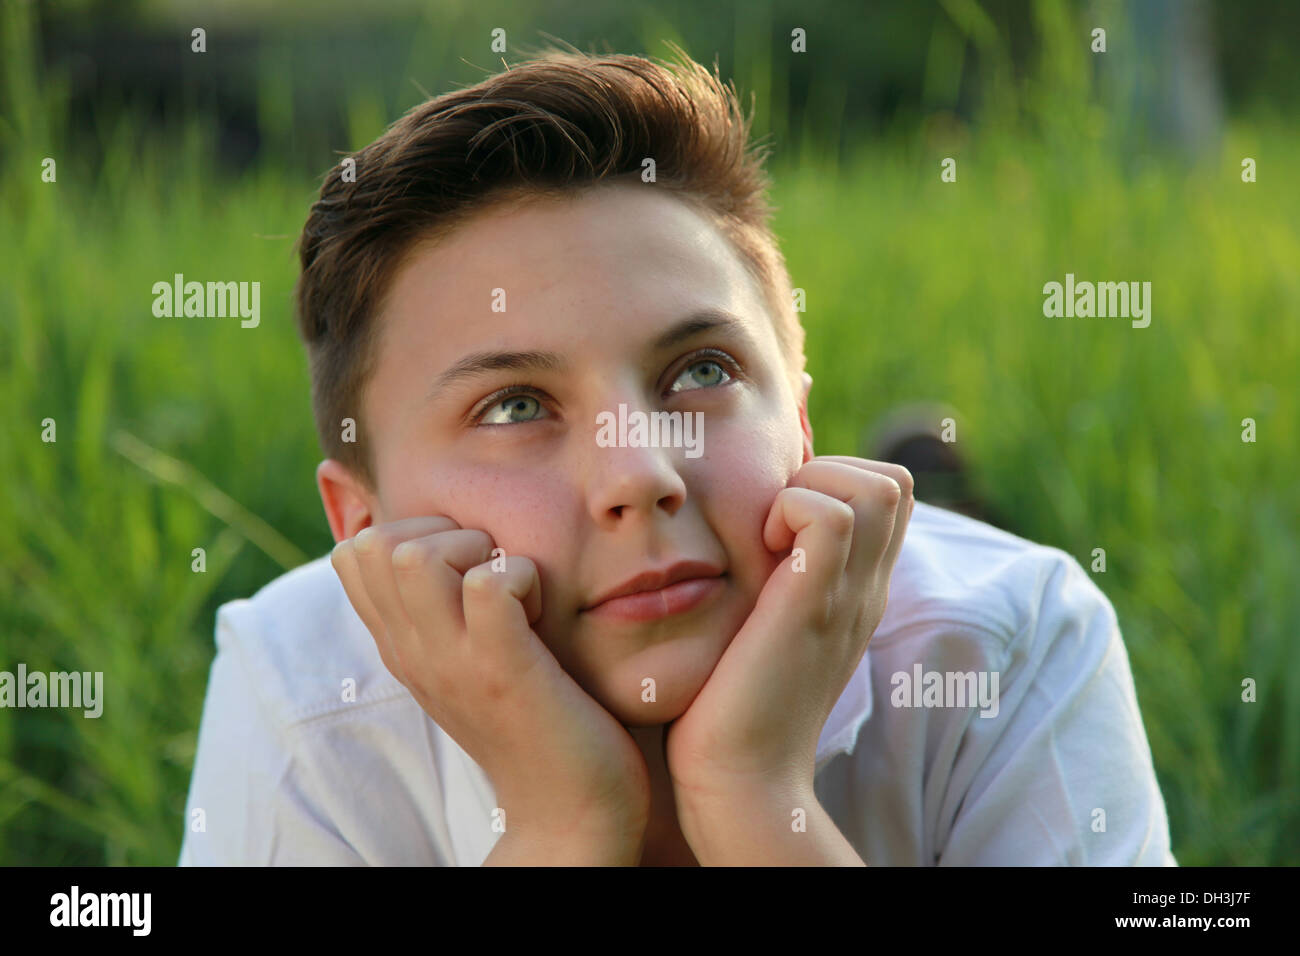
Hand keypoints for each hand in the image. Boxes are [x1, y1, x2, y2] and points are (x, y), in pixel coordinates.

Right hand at [331, 517, 650, 858]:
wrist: (569, 811)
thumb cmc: (534, 720)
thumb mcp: (469, 659)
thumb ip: (444, 607)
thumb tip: (440, 539)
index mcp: (401, 646)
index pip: (355, 553)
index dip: (414, 533)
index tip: (465, 570)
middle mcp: (412, 653)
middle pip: (375, 544)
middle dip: (444, 533)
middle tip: (493, 577)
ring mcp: (453, 663)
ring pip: (416, 556)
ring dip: (478, 553)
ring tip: (513, 594)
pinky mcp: (503, 670)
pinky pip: (490, 584)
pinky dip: (524, 578)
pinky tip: (541, 616)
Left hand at [665, 457, 913, 812]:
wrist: (741, 778)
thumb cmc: (733, 706)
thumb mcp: (770, 629)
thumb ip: (779, 584)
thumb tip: (752, 537)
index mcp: (858, 592)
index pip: (890, 496)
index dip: (837, 480)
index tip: (781, 520)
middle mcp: (866, 589)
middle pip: (895, 482)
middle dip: (832, 472)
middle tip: (777, 520)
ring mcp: (848, 597)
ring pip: (879, 486)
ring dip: (814, 486)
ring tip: (769, 535)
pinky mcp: (812, 605)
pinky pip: (830, 516)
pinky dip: (790, 508)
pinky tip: (759, 550)